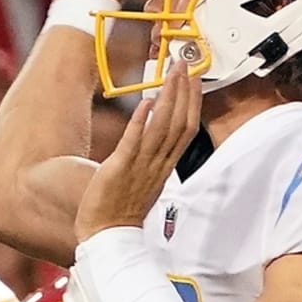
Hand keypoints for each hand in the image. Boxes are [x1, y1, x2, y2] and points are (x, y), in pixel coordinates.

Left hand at [74, 63, 201, 242]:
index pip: (186, 129)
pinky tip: (145, 101)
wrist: (107, 237)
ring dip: (168, 97)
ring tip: (171, 72)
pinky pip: (134, 142)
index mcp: (164, 167)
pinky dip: (141, 122)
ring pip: (162, 128)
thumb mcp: (144, 183)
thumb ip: (151, 161)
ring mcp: (140, 166)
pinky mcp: (119, 169)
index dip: (192, 102)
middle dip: (184, 91)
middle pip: (179, 122)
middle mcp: (157, 164)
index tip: (194, 79)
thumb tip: (151, 142)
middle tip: (185, 64)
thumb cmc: (121, 213)